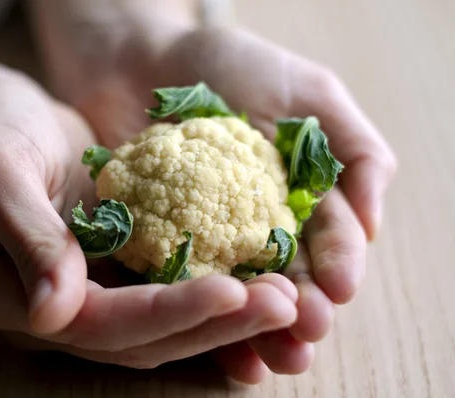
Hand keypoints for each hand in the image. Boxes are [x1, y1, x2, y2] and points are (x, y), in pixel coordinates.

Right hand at [0, 72, 298, 369]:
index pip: (96, 324)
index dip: (165, 314)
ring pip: (162, 327)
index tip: (232, 291)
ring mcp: (84, 296)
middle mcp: (51, 312)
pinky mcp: (113, 273)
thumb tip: (52, 314)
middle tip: (285, 305)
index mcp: (7, 298)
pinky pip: (168, 294)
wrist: (0, 116)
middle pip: (139, 338)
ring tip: (286, 298)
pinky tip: (260, 280)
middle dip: (214, 324)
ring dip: (225, 318)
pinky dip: (213, 295)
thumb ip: (24, 239)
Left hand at [33, 24, 396, 381]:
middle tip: (306, 333)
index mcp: (296, 196)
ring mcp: (203, 238)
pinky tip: (206, 334)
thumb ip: (353, 150)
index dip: (336, 263)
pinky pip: (174, 282)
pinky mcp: (152, 241)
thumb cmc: (230, 64)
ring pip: (234, 292)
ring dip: (252, 327)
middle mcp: (253, 226)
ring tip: (268, 356)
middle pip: (283, 276)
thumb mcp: (308, 92)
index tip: (338, 288)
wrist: (141, 56)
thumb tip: (371, 224)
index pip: (326, 238)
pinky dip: (190, 310)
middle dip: (298, 308)